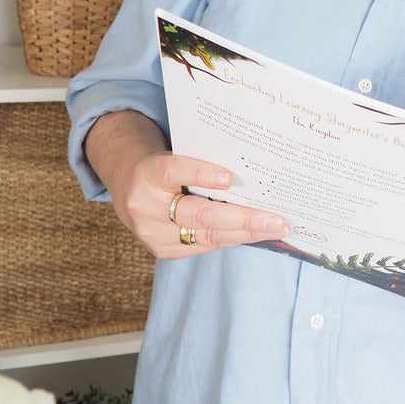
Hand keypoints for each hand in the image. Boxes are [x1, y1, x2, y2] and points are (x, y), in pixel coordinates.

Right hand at [86, 110, 289, 259]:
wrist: (129, 186)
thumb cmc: (165, 165)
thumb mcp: (175, 153)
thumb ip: (202, 161)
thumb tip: (252, 171)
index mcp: (149, 173)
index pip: (174, 171)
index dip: (201, 174)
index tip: (229, 178)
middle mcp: (147, 206)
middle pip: (198, 213)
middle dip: (243, 218)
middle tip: (275, 218)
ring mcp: (152, 233)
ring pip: (206, 235)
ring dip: (245, 233)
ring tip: (275, 228)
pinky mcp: (162, 250)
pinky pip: (204, 245)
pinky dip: (233, 238)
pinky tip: (256, 233)